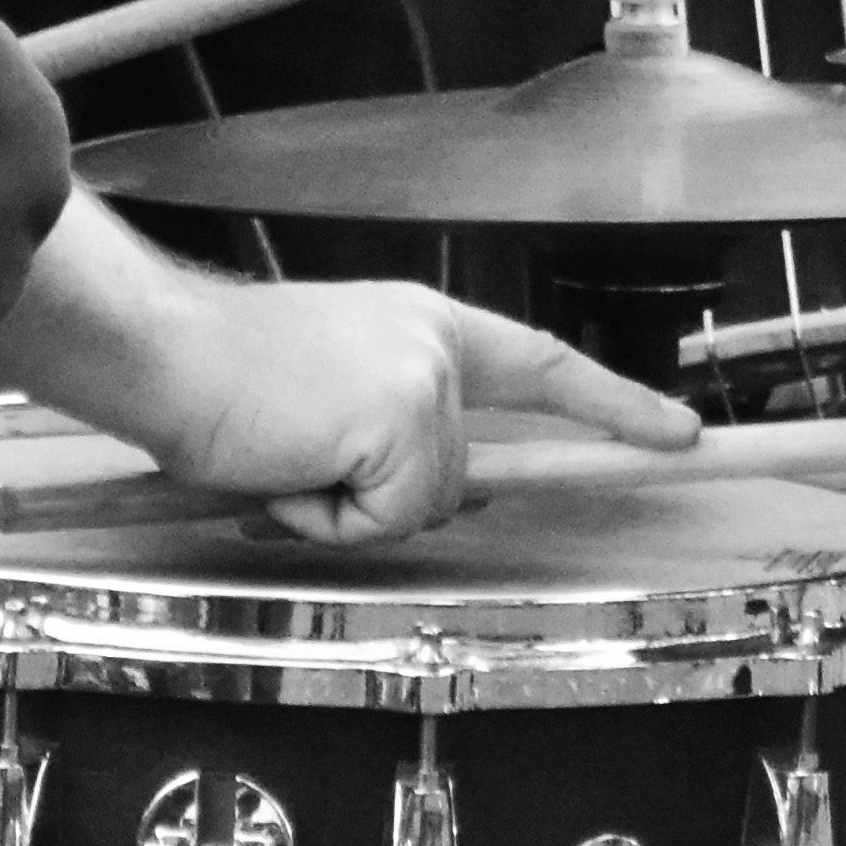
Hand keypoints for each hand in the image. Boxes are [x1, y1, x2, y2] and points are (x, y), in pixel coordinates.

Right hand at [0, 195, 695, 542]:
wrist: (166, 352)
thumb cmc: (221, 375)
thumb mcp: (328, 389)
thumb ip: (390, 423)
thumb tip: (425, 487)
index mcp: (422, 325)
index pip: (540, 364)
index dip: (611, 402)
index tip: (678, 429)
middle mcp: (436, 344)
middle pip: (455, 476)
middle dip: (377, 498)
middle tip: (299, 457)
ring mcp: (425, 381)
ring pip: (418, 504)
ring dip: (343, 508)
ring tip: (284, 454)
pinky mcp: (401, 420)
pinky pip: (383, 519)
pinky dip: (327, 518)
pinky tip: (287, 467)